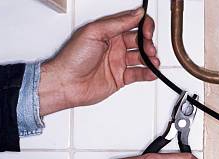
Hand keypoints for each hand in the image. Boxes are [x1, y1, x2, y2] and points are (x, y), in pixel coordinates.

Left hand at [39, 8, 159, 115]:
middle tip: (149, 49)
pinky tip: (151, 73)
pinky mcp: (121, 78)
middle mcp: (115, 46)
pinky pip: (139, 74)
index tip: (148, 31)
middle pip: (140, 41)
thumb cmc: (72, 58)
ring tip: (152, 62)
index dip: (143, 26)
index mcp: (108, 32)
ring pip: (141, 58)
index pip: (132, 24)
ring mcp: (118, 62)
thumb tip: (136, 14)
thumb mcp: (94, 32)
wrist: (66, 83)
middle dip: (148, 44)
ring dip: (150, 59)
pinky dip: (147, 73)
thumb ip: (117, 23)